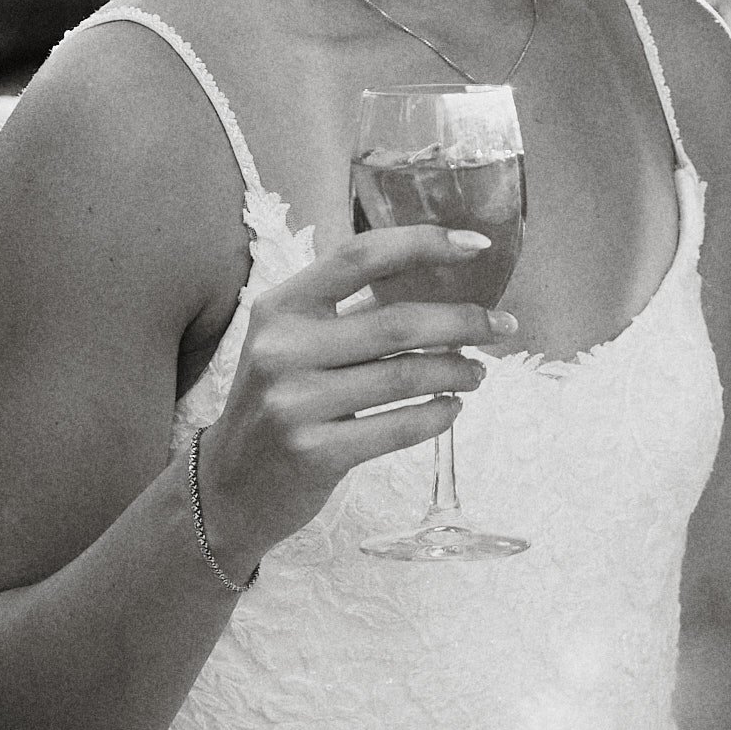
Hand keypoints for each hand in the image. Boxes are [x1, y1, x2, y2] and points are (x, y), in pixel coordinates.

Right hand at [195, 225, 516, 569]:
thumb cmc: (280, 400)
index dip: (423, 243)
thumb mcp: (293, 342)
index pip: (360, 257)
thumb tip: (440, 279)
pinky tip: (451, 408)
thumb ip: (349, 310)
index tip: (475, 246)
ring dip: (457, 370)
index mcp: (280, 306)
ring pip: (405, 375)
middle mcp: (282, 349)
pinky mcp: (313, 453)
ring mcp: (295, 404)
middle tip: (501, 328)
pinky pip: (399, 426)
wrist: (228, 486)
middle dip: (464, 322)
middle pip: (397, 322)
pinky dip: (438, 414)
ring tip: (477, 372)